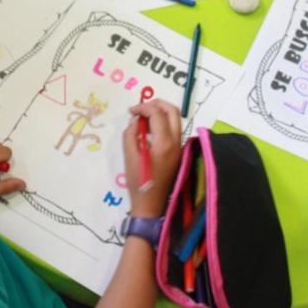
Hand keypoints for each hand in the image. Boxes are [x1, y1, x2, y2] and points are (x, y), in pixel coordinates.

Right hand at [122, 99, 182, 217]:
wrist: (150, 204)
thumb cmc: (138, 182)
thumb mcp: (129, 156)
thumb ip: (130, 133)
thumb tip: (135, 120)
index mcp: (164, 143)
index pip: (157, 113)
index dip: (143, 107)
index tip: (131, 111)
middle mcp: (176, 142)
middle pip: (173, 111)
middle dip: (157, 103)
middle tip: (141, 107)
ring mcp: (179, 147)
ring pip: (175, 119)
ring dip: (161, 113)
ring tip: (143, 117)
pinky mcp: (177, 151)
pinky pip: (173, 129)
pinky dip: (163, 123)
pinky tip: (149, 129)